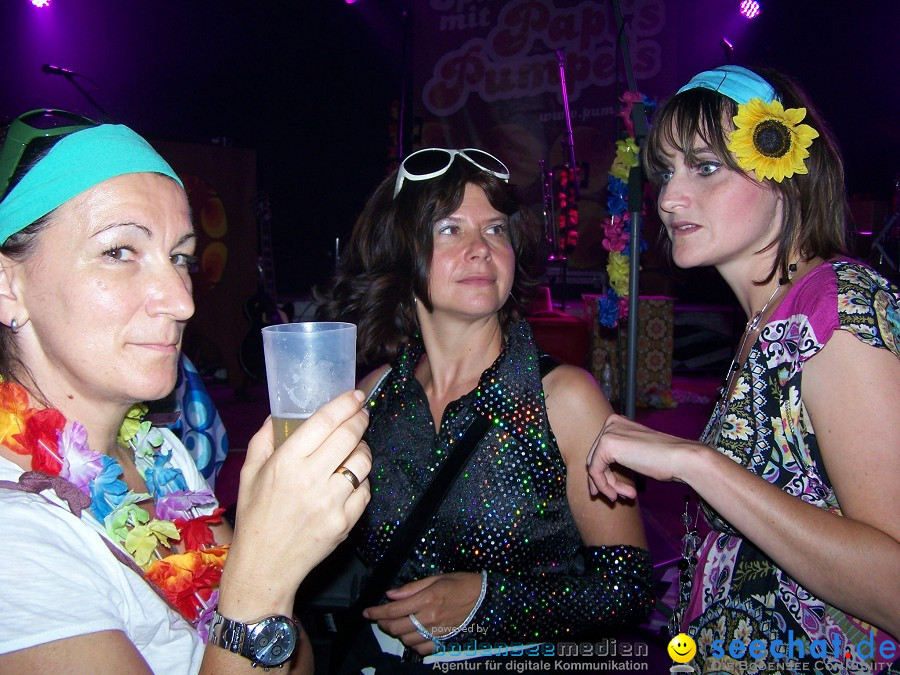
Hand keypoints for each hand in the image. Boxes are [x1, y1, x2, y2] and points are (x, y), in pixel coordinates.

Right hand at [220, 390, 371, 617]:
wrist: (264, 566)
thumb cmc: (256, 517)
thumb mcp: (249, 474)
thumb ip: (264, 439)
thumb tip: (280, 414)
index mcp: (286, 463)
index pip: (324, 422)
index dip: (344, 404)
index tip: (356, 395)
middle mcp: (310, 479)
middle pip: (349, 436)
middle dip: (360, 419)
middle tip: (361, 414)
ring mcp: (331, 502)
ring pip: (363, 462)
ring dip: (363, 449)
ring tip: (354, 449)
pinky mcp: (345, 521)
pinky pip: (365, 491)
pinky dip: (361, 481)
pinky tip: (349, 481)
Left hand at [362, 572, 482, 654]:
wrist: (485, 598)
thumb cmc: (461, 583)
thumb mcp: (436, 578)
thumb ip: (412, 588)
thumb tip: (391, 594)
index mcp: (427, 599)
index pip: (393, 610)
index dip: (376, 612)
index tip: (367, 612)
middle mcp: (430, 617)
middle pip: (396, 627)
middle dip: (383, 623)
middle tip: (380, 617)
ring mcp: (436, 632)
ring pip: (406, 639)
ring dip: (396, 633)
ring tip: (395, 624)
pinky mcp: (443, 641)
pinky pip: (421, 649)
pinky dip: (412, 644)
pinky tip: (412, 634)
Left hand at [586, 413, 704, 501]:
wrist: (680, 458)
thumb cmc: (665, 459)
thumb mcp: (636, 454)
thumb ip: (619, 456)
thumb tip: (598, 474)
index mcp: (618, 422)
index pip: (601, 450)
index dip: (604, 473)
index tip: (612, 491)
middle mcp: (611, 423)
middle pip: (596, 458)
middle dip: (605, 481)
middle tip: (616, 498)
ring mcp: (608, 432)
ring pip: (595, 466)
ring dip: (608, 486)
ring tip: (623, 498)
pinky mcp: (607, 444)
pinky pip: (595, 471)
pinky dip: (604, 486)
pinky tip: (618, 495)